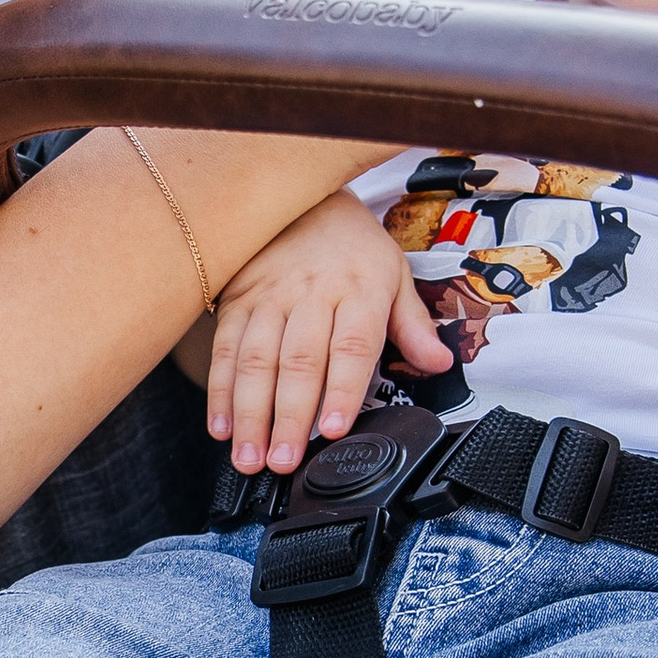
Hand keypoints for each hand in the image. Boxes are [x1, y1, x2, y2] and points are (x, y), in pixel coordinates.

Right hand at [207, 195, 450, 472]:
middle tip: (282, 461)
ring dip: (250, 413)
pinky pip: (225, 348)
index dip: (341, 391)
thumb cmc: (353, 245)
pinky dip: (219, 391)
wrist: (303, 196)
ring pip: (256, 360)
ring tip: (249, 456)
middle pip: (298, 362)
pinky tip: (220, 427)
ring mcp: (269, 297)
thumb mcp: (394, 274)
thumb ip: (412, 325)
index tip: (333, 430)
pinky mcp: (237, 299)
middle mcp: (312, 295)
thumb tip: (438, 363)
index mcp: (358, 291)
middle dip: (287, 417)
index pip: (351, 347)